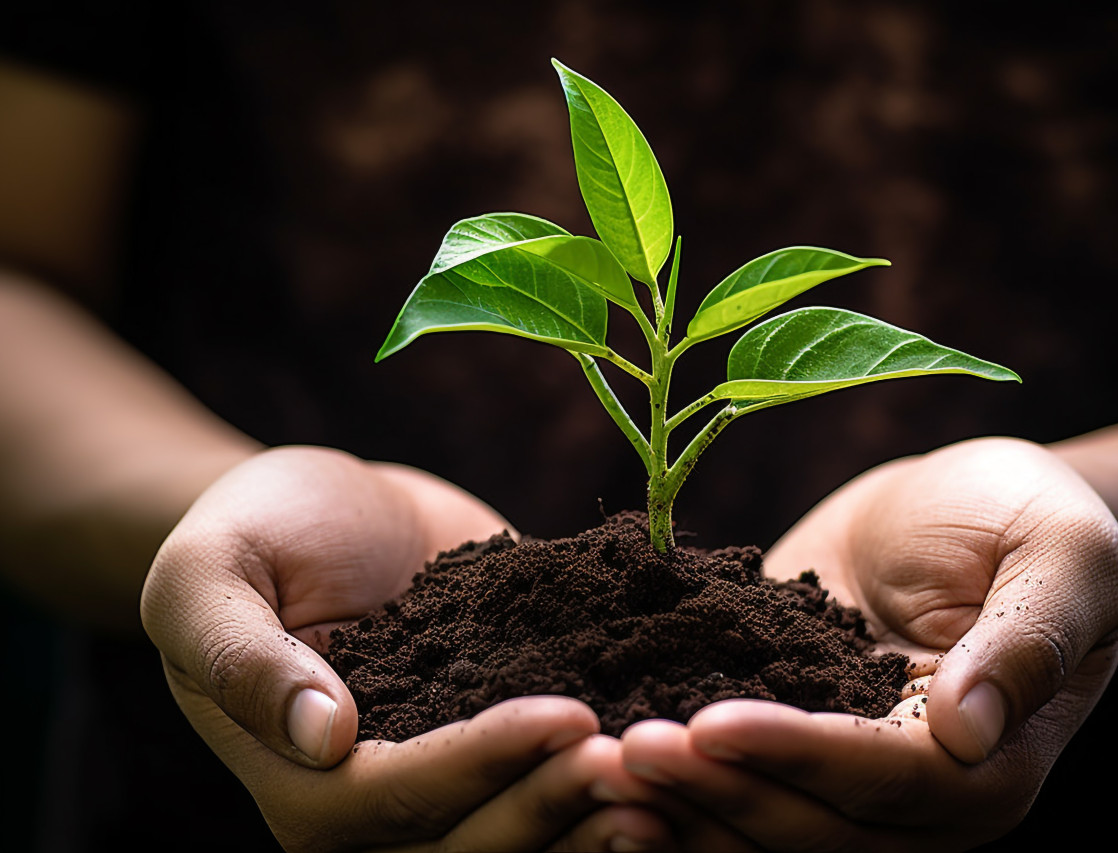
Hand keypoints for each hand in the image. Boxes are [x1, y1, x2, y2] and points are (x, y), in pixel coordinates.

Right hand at [141, 446, 670, 850]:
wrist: (326, 506)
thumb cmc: (252, 532)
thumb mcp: (210, 576)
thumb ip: (242, 657)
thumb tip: (321, 736)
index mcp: (306, 784)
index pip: (400, 800)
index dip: (485, 766)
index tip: (567, 717)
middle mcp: (382, 804)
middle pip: (475, 838)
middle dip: (558, 803)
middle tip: (641, 763)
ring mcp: (452, 774)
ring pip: (526, 828)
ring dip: (596, 810)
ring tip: (671, 774)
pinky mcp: (504, 735)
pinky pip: (554, 772)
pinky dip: (612, 774)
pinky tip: (681, 748)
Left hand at [618, 437, 1117, 849]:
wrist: (973, 504)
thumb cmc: (1033, 515)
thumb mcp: (1066, 553)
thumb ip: (1031, 637)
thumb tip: (970, 728)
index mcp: (991, 766)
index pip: (884, 780)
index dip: (795, 758)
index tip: (708, 725)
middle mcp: (916, 797)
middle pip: (808, 823)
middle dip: (712, 789)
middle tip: (618, 749)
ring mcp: (848, 777)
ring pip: (759, 819)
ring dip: (678, 799)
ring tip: (590, 758)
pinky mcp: (793, 736)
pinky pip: (733, 773)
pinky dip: (675, 773)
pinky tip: (599, 744)